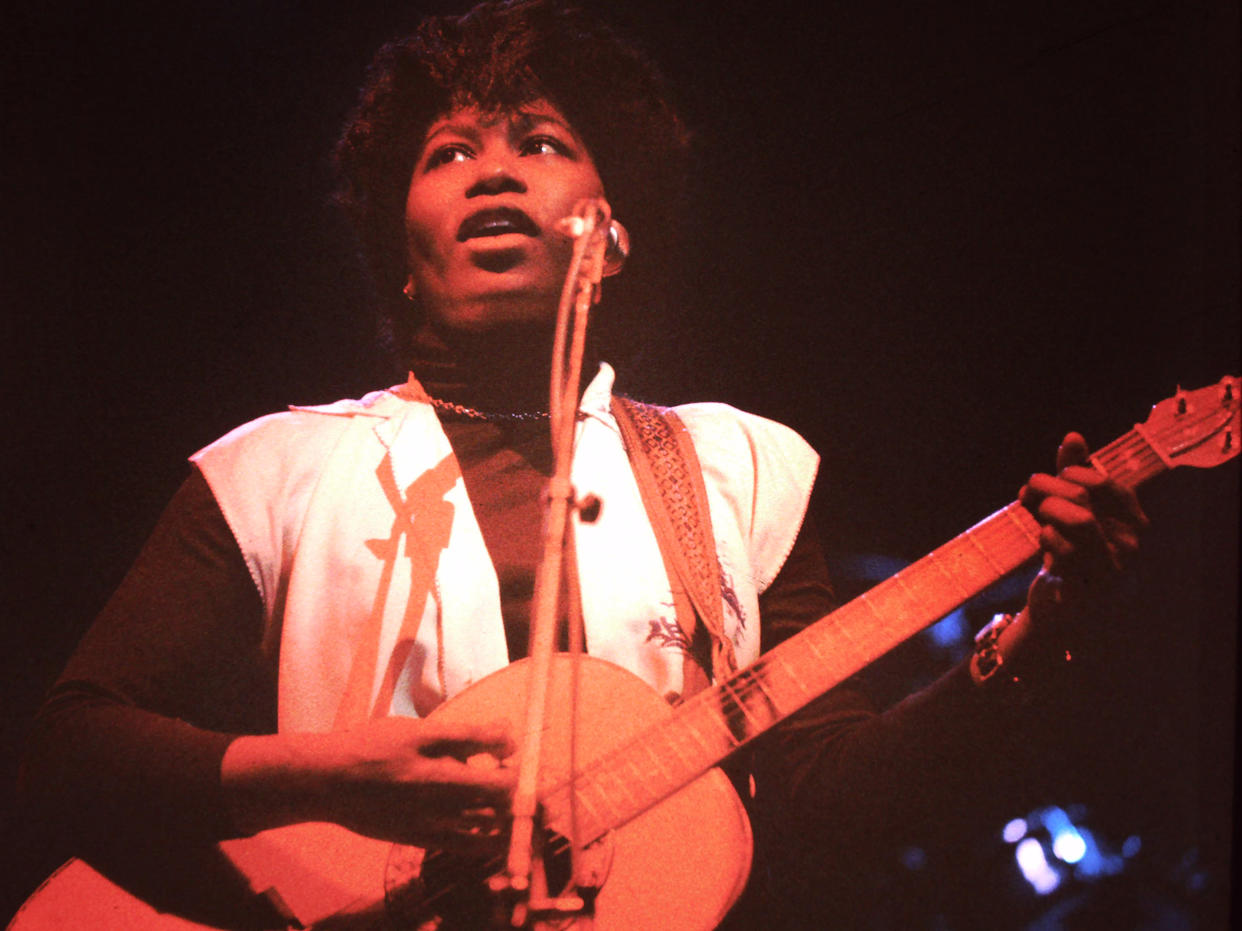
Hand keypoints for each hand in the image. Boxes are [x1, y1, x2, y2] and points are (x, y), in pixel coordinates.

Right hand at [223, 717, 515, 852]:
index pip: (498, 766)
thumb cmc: (374, 747)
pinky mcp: (423, 839)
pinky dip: (488, 834)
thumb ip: (467, 735)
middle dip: (518, 785)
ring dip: (506, 809)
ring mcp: (433, 822)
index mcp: (440, 763)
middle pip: (501, 797)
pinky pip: (469, 844)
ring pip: (490, 823)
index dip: (516, 759)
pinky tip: (487, 819)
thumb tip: (509, 735)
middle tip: (512, 771)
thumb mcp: (418, 730)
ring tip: (499, 793)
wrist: (330, 782)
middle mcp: (440, 797)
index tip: (510, 751)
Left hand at [1018, 431, 1147, 625]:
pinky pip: (1065, 550)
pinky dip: (1046, 537)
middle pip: (1083, 497)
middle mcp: (1130, 543)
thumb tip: (1074, 436)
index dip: (1072, 472)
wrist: (1061, 604)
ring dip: (1047, 510)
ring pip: (1079, 520)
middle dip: (1047, 487)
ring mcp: (1114, 567)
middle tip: (1028, 491)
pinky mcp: (1091, 587)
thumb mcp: (1069, 508)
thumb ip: (1073, 473)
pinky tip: (1043, 540)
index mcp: (1132, 520)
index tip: (1050, 477)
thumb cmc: (1068, 549)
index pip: (1104, 482)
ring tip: (1037, 514)